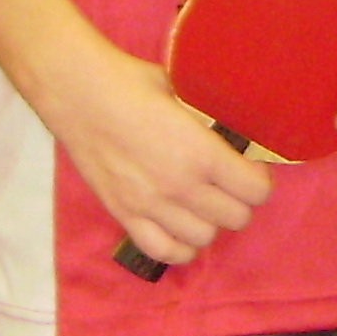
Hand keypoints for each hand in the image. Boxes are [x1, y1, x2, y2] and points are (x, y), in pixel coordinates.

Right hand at [50, 36, 272, 269]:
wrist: (78, 94)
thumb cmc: (132, 83)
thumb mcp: (185, 91)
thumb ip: (211, 117)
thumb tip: (235, 128)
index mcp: (201, 152)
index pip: (255, 190)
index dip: (258, 179)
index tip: (249, 168)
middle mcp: (180, 186)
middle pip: (236, 218)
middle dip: (239, 201)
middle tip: (228, 184)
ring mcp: (150, 206)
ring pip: (204, 239)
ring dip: (210, 222)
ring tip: (202, 203)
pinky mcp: (124, 215)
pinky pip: (164, 251)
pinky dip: (180, 246)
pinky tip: (181, 228)